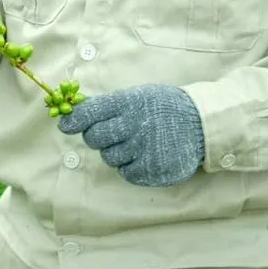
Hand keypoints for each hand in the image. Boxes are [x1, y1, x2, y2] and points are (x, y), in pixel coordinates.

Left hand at [57, 83, 204, 186]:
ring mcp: (143, 149)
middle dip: (95, 137)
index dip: (74, 120)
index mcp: (129, 103)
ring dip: (115, 152)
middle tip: (107, 134)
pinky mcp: (151, 170)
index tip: (65, 124)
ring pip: (109, 157)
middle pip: (95, 138)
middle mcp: (134, 126)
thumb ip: (112, 105)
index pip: (91, 112)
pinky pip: (126, 172)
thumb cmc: (166, 107)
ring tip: (132, 143)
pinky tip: (143, 155)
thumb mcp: (140, 96)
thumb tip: (77, 110)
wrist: (202, 124)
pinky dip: (130, 166)